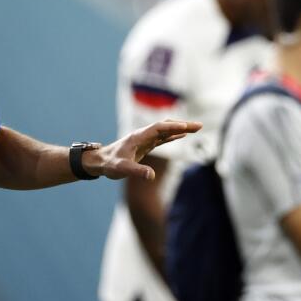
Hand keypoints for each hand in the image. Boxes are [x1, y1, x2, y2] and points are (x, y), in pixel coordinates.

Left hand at [84, 119, 201, 180]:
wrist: (100, 161)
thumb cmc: (110, 164)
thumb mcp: (122, 169)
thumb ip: (137, 171)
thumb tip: (151, 176)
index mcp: (138, 137)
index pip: (158, 128)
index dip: (172, 127)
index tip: (186, 128)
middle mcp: (143, 135)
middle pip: (166, 125)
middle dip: (183, 124)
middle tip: (200, 126)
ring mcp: (145, 139)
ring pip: (166, 130)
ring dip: (181, 128)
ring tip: (197, 128)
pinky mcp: (146, 145)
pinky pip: (163, 137)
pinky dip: (174, 135)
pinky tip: (184, 135)